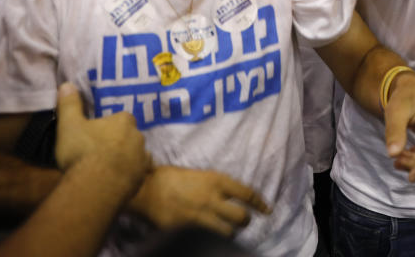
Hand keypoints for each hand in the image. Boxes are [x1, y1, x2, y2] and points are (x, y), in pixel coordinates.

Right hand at [54, 83, 148, 191]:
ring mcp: (143, 158)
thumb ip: (69, 105)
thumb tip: (67, 84)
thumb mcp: (69, 125)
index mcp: (124, 121)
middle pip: (129, 136)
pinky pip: (137, 174)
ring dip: (125, 159)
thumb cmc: (82, 151)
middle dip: (117, 143)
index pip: (120, 119)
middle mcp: (139, 136)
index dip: (108, 127)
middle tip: (98, 154)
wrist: (96, 185)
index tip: (95, 136)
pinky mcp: (142, 178)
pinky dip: (129, 175)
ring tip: (106, 169)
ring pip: (135, 154)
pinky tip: (116, 182)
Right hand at [130, 165, 269, 236]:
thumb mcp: (201, 175)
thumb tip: (233, 196)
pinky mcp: (187, 229)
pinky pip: (206, 239)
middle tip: (242, 222)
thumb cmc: (173, 178)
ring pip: (228, 232)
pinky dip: (210, 239)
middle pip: (242, 216)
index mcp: (217, 181)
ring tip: (225, 231)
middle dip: (245, 221)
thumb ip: (218, 187)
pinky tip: (205, 237)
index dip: (261, 204)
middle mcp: (212, 198)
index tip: (267, 211)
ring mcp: (200, 215)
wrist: (146, 188)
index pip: (248, 194)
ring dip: (229, 233)